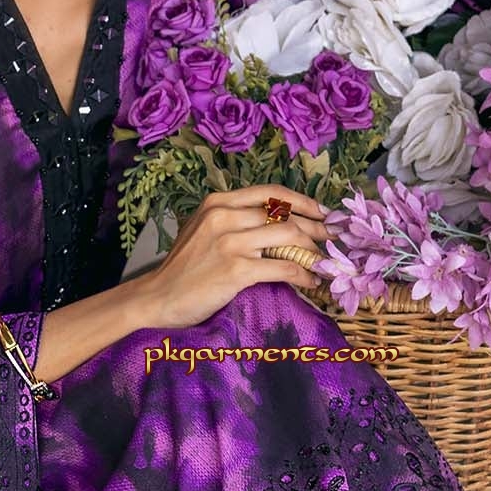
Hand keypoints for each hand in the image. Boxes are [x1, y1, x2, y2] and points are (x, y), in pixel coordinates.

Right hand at [132, 186, 330, 330]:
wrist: (157, 297)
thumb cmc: (183, 268)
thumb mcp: (203, 230)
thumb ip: (233, 221)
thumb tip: (276, 224)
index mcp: (218, 203)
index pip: (270, 193)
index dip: (302, 202)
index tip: (320, 212)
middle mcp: (224, 216)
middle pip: (285, 214)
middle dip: (315, 227)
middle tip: (332, 239)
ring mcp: (230, 242)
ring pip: (290, 236)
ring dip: (313, 250)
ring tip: (323, 262)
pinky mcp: (236, 270)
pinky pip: (284, 268)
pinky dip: (303, 275)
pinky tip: (310, 282)